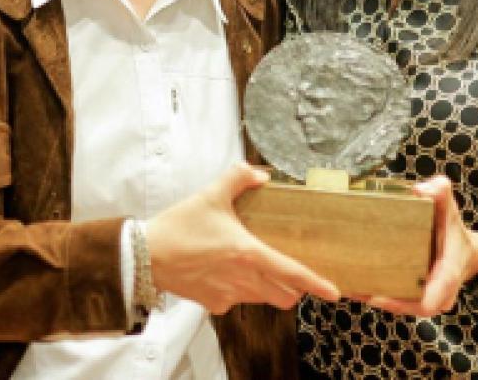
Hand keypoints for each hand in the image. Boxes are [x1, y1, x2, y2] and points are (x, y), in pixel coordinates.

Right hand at [146, 162, 340, 314]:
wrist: (144, 256)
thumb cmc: (177, 227)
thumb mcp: (209, 195)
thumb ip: (238, 178)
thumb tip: (259, 174)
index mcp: (247, 253)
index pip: (292, 272)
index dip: (316, 283)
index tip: (334, 291)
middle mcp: (243, 280)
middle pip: (284, 295)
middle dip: (292, 286)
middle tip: (287, 268)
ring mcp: (228, 295)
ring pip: (263, 299)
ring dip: (266, 287)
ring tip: (250, 265)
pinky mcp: (214, 304)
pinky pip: (237, 301)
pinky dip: (239, 291)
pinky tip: (224, 272)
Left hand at [362, 175, 477, 316]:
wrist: (464, 250)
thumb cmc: (453, 228)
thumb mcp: (450, 207)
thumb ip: (441, 191)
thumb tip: (422, 189)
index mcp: (449, 273)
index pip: (432, 299)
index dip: (406, 302)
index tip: (379, 297)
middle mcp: (440, 293)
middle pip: (410, 307)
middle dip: (384, 302)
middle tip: (355, 289)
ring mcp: (428, 297)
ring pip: (401, 306)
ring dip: (377, 299)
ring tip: (350, 288)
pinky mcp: (416, 296)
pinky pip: (398, 301)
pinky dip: (378, 296)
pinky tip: (356, 287)